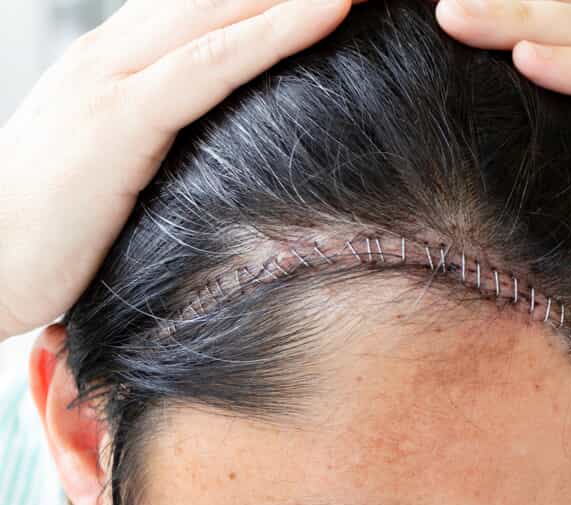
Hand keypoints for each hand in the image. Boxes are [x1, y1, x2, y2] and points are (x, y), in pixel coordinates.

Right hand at [0, 0, 355, 340]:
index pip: (209, 4)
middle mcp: (115, 51)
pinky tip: (330, 9)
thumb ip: (166, 140)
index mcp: (117, 59)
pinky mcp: (121, 118)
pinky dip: (273, 32)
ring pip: (224, 10)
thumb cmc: (51, 227)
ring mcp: (115, 78)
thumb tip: (229, 149)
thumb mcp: (118, 167)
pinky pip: (211, 62)